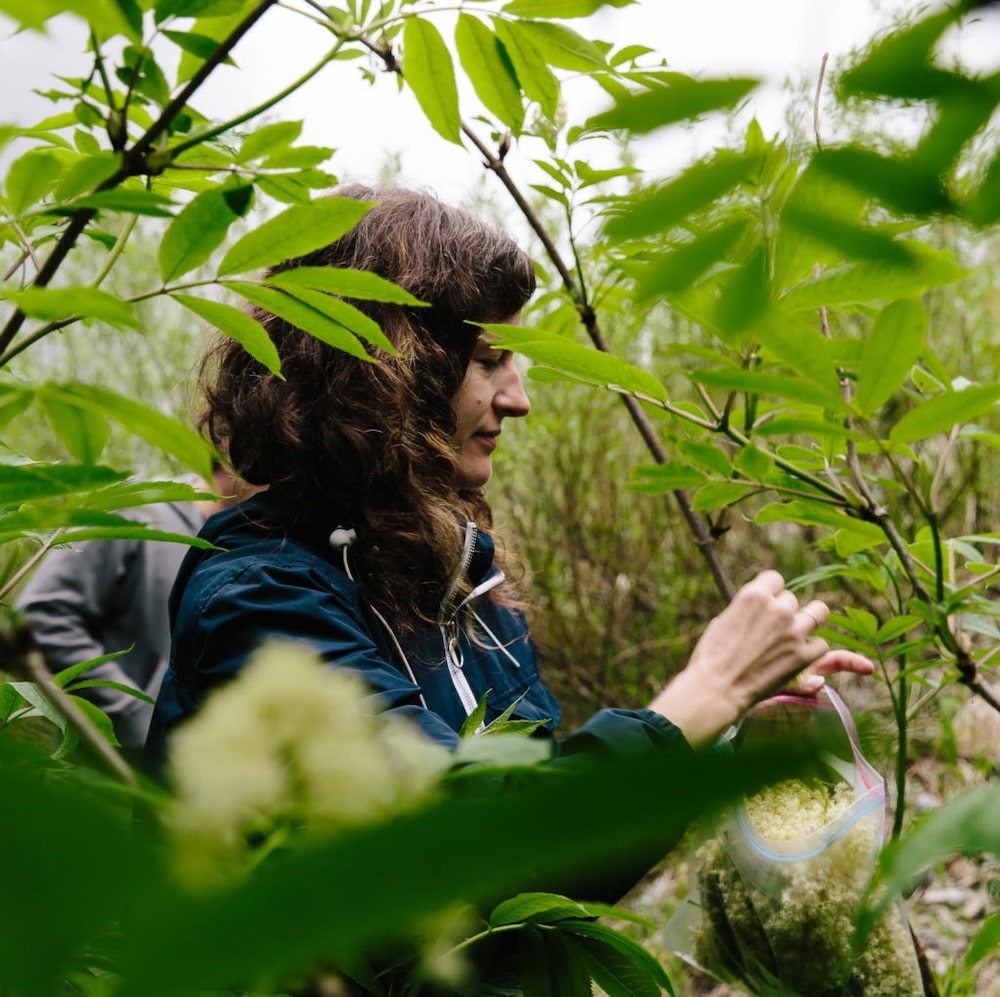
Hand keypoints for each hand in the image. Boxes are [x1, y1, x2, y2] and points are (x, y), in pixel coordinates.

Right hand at [648, 570, 872, 746]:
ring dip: (807, 622)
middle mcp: (777, 609)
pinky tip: (797, 656)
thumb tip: (757, 611)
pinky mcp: (803, 656)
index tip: (767, 603)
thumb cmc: (711, 656)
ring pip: (818, 613)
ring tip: (796, 635)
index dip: (771, 591)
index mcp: (754, 595)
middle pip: (792, 599)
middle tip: (773, 629)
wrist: (716, 688)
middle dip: (784, 611)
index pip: (776, 578)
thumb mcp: (723, 620)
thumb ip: (746, 610)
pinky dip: (812, 650)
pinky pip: (821, 644)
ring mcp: (793, 632)